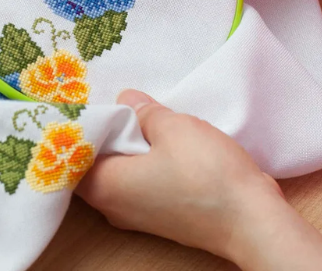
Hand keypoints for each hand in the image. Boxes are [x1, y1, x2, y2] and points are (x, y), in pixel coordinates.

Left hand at [76, 90, 321, 269]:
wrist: (252, 221)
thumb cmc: (207, 174)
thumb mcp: (173, 128)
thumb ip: (143, 112)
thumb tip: (126, 100)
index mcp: (104, 187)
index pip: (69, 157)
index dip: (75, 128)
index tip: (82, 101)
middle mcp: (112, 207)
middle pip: (92, 166)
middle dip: (100, 135)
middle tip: (107, 102)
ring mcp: (137, 216)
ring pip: (117, 175)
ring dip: (123, 149)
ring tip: (131, 115)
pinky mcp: (160, 217)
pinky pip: (138, 184)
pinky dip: (140, 163)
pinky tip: (154, 140)